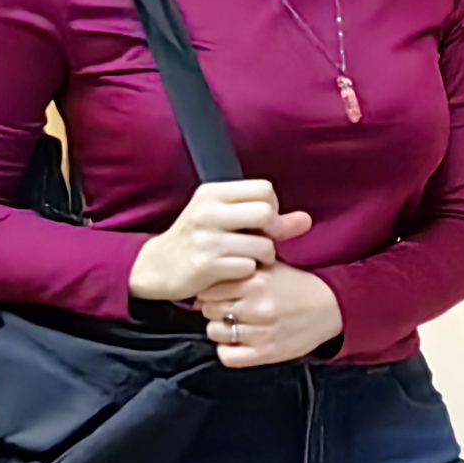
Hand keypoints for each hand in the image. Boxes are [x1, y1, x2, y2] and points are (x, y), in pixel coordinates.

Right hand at [129, 180, 311, 305]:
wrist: (157, 267)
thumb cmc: (198, 240)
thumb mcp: (225, 219)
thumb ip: (269, 218)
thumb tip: (306, 220)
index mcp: (212, 194)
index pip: (264, 189)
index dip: (271, 207)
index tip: (261, 222)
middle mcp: (207, 212)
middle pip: (266, 212)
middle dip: (271, 231)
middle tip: (259, 241)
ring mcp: (206, 239)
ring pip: (263, 245)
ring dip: (263, 258)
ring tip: (247, 259)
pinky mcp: (206, 265)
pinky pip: (249, 268)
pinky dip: (247, 273)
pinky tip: (233, 272)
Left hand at [204, 263, 342, 367]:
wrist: (332, 307)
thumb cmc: (296, 285)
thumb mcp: (270, 267)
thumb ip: (240, 268)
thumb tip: (205, 278)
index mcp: (255, 282)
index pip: (208, 290)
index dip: (210, 291)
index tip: (219, 294)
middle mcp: (257, 307)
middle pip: (208, 310)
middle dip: (214, 309)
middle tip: (228, 309)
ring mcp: (262, 332)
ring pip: (215, 333)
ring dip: (221, 329)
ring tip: (235, 325)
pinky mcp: (268, 353)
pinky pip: (228, 357)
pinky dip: (228, 350)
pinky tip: (239, 343)